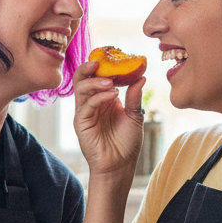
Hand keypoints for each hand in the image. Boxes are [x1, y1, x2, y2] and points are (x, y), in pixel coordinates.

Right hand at [73, 60, 147, 176]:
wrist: (120, 166)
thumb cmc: (127, 143)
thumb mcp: (135, 116)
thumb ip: (134, 96)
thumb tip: (141, 76)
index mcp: (103, 98)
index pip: (97, 75)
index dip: (103, 65)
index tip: (117, 57)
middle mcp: (91, 102)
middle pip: (82, 77)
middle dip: (90, 67)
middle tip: (102, 61)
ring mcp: (85, 112)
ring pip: (80, 87)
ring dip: (95, 81)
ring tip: (111, 82)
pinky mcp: (81, 123)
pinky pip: (86, 104)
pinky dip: (99, 97)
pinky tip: (113, 95)